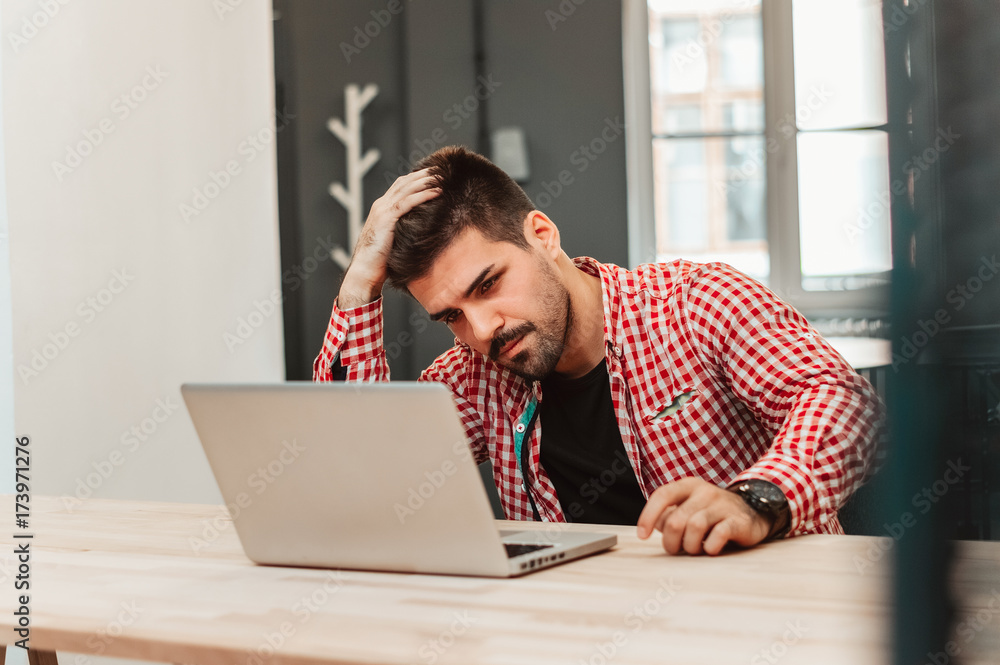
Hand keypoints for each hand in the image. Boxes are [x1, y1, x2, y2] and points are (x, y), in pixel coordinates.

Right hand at [338, 168, 441, 308]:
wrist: (364, 272)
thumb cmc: (379, 263)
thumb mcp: (393, 241)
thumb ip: (403, 231)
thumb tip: (421, 231)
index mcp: (381, 209)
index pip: (400, 186)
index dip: (417, 178)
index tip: (434, 174)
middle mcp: (380, 206)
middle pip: (404, 182)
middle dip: (423, 174)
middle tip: (442, 168)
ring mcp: (382, 211)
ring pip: (407, 189)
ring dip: (426, 180)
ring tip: (443, 175)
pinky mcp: (386, 219)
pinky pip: (407, 202)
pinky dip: (423, 195)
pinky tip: (437, 191)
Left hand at [636, 478, 771, 555]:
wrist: (753, 511)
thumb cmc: (712, 513)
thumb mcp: (689, 507)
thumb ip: (670, 515)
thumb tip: (654, 526)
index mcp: (689, 486)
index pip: (662, 495)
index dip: (648, 516)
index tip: (642, 536)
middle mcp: (705, 492)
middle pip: (675, 520)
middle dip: (670, 541)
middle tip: (675, 549)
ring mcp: (722, 505)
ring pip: (694, 527)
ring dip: (689, 546)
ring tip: (694, 549)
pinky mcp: (738, 521)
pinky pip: (718, 535)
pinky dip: (710, 547)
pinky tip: (711, 549)